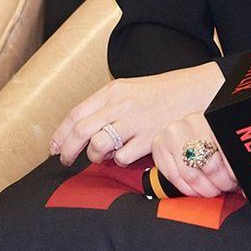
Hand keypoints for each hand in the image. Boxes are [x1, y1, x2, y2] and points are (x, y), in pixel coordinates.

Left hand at [49, 61, 224, 167]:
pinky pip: (123, 158)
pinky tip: (127, 154)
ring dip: (95, 156)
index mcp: (114, 91)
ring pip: (98, 146)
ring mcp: (135, 122)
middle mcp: (121, 105)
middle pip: (81, 131)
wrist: (196, 91)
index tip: (54, 148)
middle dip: (67, 151)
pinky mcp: (149, 139)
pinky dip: (120, 161)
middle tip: (65, 160)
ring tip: (101, 156)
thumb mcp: (130, 90)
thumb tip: (82, 128)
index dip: (60, 134)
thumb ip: (106, 105)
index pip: (76, 114)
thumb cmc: (161, 92)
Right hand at [152, 112, 238, 196]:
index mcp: (212, 117)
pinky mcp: (159, 144)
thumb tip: (248, 188)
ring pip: (191, 174)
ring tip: (213, 189)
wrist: (187, 126)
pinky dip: (188, 189)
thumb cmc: (211, 135)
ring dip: (205, 189)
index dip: (233, 172)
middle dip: (221, 183)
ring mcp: (173, 132)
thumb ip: (235, 158)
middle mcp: (191, 121)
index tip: (237, 180)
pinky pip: (174, 177)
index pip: (226, 149)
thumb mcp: (225, 140)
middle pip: (210, 165)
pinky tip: (197, 188)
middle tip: (227, 186)